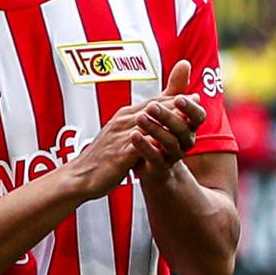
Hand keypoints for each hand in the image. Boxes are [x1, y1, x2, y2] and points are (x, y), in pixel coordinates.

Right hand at [58, 62, 205, 199]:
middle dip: (175, 104)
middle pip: (153, 109)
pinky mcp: (119, 155)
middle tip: (195, 100)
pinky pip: (138, 146)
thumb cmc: (103, 158)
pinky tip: (168, 143)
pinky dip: (153, 142)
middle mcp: (122, 123)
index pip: (152, 103)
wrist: (80, 177)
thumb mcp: (122, 137)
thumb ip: (140, 126)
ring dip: (168, 119)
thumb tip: (155, 120)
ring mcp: (120, 138)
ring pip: (148, 124)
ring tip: (187, 118)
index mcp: (123, 117)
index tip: (193, 97)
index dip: (174, 99)